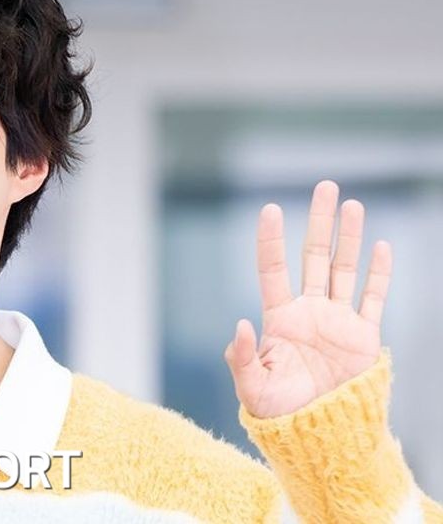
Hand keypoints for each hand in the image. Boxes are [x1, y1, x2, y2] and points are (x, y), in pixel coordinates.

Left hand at [224, 179, 392, 418]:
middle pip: (314, 257)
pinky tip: (381, 246)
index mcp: (279, 319)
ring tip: (352, 205)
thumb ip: (241, 358)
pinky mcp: (363, 338)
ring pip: (345, 269)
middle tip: (324, 186)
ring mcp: (337, 321)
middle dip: (319, 222)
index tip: (271, 209)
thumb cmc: (277, 413)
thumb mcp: (251, 387)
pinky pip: (373, 299)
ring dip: (349, 237)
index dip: (272, 241)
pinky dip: (378, 273)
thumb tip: (241, 324)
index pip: (273, 270)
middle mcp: (309, 312)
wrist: (318, 435)